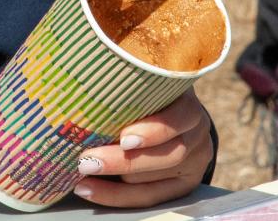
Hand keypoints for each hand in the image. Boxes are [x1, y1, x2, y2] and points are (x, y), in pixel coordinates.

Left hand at [72, 89, 212, 207]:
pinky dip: (117, 196)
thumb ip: (121, 82)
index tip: (124, 139)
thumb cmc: (142, 91)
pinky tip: (89, 189)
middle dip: (123, 161)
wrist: (168, 110)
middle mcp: (197, 134)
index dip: (154, 131)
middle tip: (86, 161)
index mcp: (187, 104)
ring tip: (81, 176)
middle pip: (166, 155)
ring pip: (155, 180)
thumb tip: (81, 81)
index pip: (179, 118)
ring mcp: (195, 162)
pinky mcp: (185, 184)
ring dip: (115, 182)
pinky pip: (151, 196)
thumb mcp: (139, 82)